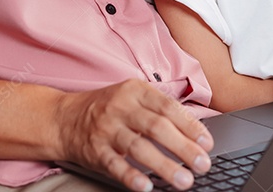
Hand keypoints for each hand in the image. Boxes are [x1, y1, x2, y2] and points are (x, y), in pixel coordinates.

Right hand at [54, 80, 212, 191]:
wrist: (64, 118)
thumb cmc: (108, 108)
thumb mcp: (133, 97)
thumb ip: (160, 109)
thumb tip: (195, 131)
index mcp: (136, 90)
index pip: (169, 107)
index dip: (190, 126)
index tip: (207, 143)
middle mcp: (121, 107)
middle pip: (157, 127)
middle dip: (184, 148)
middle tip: (202, 164)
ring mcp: (106, 128)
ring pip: (139, 147)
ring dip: (164, 166)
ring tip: (184, 181)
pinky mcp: (94, 150)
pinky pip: (114, 164)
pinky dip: (131, 176)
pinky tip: (146, 187)